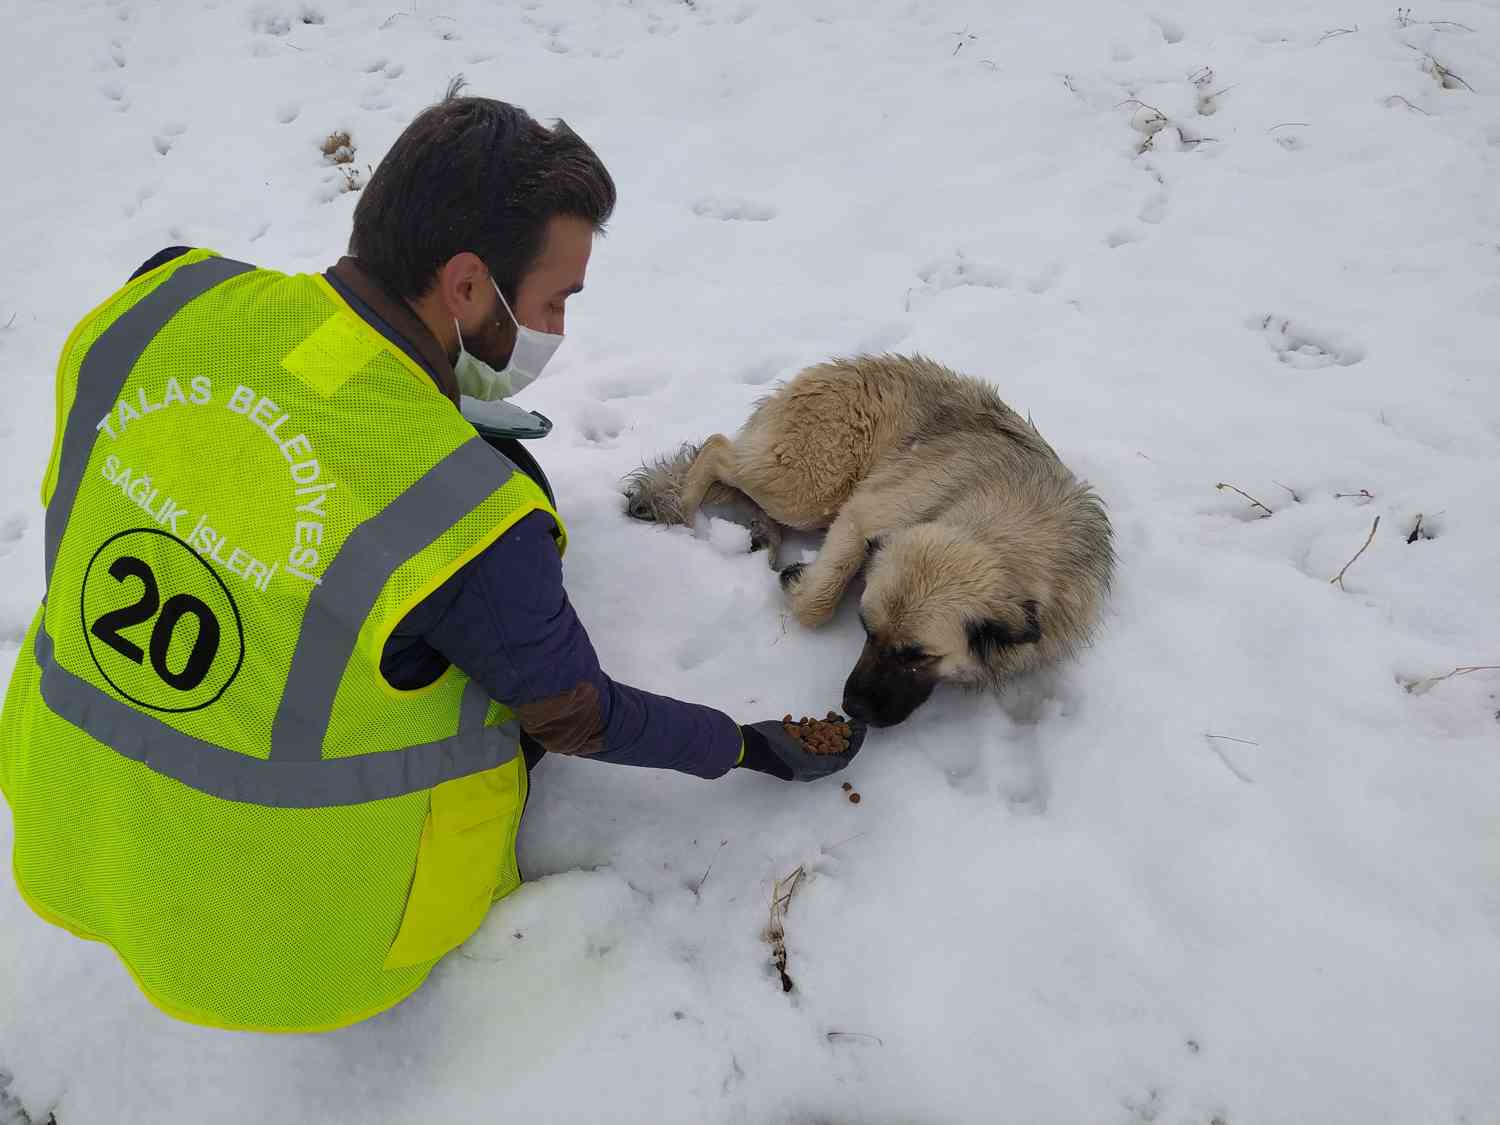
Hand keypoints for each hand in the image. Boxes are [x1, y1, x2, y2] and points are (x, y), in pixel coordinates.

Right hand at [737, 718, 865, 781]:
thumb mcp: (804, 763)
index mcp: (811, 770)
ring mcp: (801, 746)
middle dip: (849, 735)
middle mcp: (809, 759)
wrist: (750, 743)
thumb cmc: (777, 754)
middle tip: (859, 723)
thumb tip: (845, 762)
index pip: (840, 760)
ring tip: (849, 718)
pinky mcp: (794, 734)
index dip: (853, 747)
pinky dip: (823, 724)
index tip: (862, 733)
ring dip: (838, 728)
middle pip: (836, 748)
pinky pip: (813, 730)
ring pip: (826, 737)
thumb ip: (825, 763)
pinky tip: (832, 716)